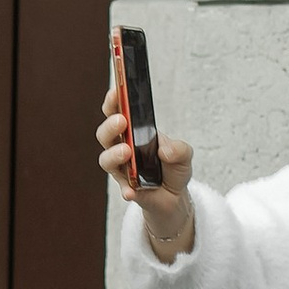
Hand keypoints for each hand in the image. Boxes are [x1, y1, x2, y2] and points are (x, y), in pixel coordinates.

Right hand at [98, 77, 194, 260]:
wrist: (175, 196)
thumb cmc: (173, 168)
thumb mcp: (184, 154)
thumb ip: (179, 148)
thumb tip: (164, 150)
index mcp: (133, 132)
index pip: (116, 112)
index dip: (113, 101)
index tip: (116, 92)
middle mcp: (122, 148)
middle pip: (105, 134)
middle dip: (110, 125)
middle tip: (122, 121)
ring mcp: (121, 168)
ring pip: (105, 159)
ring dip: (113, 154)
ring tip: (126, 152)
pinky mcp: (127, 188)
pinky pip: (121, 187)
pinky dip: (126, 188)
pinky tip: (132, 190)